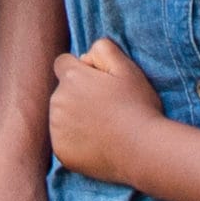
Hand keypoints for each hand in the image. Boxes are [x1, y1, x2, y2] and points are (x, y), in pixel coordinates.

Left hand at [49, 39, 164, 184]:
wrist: (142, 150)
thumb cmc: (137, 106)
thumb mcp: (127, 67)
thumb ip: (103, 48)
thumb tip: (85, 56)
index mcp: (71, 78)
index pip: (63, 63)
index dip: (81, 70)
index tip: (99, 83)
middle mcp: (57, 101)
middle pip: (63, 91)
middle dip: (78, 94)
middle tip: (106, 107)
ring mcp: (57, 129)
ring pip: (61, 116)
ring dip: (75, 118)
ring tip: (104, 127)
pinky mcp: (61, 152)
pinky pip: (64, 140)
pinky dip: (76, 141)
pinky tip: (98, 143)